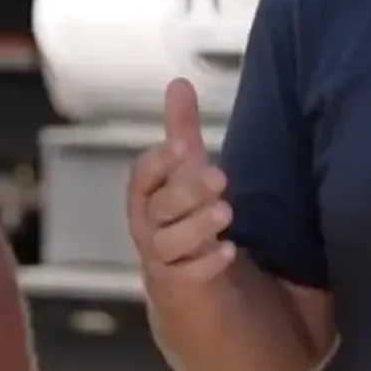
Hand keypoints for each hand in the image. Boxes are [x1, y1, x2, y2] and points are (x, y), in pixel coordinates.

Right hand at [127, 78, 236, 283]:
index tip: (182, 145)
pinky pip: (183, 279)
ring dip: (195, 226)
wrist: (188, 283)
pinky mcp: (177, 289)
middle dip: (185, 191)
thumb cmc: (184, 216)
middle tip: (220, 176)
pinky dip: (204, 265)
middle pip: (157, 208)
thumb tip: (178, 81)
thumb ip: (181, 130)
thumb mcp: (187, 171)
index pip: (142, 176)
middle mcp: (147, 227)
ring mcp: (160, 260)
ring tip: (226, 211)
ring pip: (166, 243)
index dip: (159, 161)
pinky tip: (228, 250)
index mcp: (147, 196)